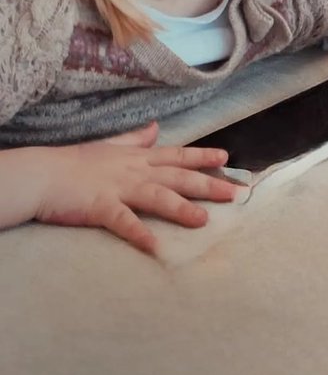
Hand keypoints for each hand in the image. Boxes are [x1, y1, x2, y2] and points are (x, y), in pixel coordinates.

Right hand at [2, 124, 238, 254]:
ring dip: (181, 209)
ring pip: (157, 197)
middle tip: (236, 193)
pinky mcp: (100, 208)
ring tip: (204, 220)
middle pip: (178, 177)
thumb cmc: (75, 162)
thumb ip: (136, 140)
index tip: (227, 158)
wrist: (44, 175)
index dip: (203, 156)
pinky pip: (123, 221)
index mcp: (138, 158)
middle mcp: (135, 171)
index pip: (178, 155)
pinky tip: (155, 246)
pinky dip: (139, 233)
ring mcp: (119, 189)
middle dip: (209, 185)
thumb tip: (155, 128)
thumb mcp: (111, 146)